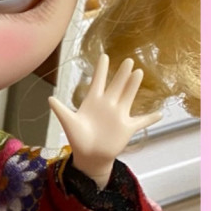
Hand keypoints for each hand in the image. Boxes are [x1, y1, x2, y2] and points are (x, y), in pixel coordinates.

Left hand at [48, 55, 161, 189]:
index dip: (101, 69)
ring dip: (133, 85)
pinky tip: (160, 113)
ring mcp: (118, 115)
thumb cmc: (77, 138)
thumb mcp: (68, 122)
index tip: (104, 55)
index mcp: (93, 101)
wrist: (89, 155)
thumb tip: (49, 98)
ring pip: (128, 96)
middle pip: (116, 85)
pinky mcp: (127, 127)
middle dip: (122, 73)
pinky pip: (141, 122)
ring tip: (139, 72)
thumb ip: (60, 110)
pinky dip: (150, 118)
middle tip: (129, 59)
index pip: (98, 81)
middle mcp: (107, 105)